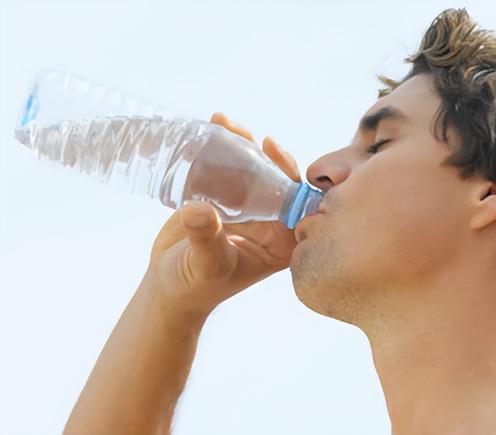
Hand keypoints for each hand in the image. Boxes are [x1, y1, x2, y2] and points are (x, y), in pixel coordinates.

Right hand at [142, 112, 301, 317]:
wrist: (167, 288)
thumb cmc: (194, 287)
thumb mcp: (206, 266)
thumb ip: (207, 240)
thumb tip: (199, 209)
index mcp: (281, 242)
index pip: (295, 201)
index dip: (287, 170)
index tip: (270, 146)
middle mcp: (269, 223)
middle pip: (271, 178)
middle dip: (257, 150)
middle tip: (236, 128)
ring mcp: (246, 210)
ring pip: (247, 169)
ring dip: (236, 144)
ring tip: (219, 121)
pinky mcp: (223, 202)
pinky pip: (224, 171)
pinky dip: (214, 152)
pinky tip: (204, 132)